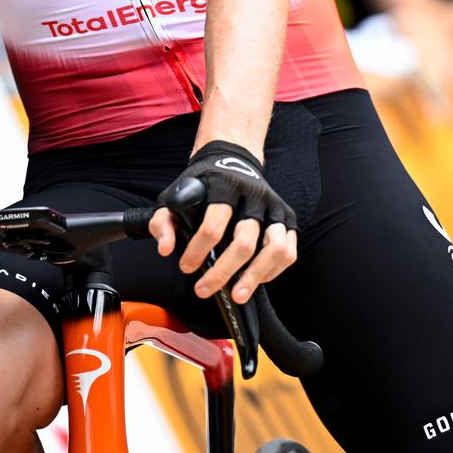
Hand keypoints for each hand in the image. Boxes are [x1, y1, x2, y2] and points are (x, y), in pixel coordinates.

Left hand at [149, 142, 298, 303]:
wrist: (233, 159)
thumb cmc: (202, 183)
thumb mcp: (175, 195)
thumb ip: (163, 222)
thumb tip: (166, 249)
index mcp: (224, 187)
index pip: (214, 225)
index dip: (198, 251)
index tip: (187, 267)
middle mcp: (253, 196)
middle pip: (244, 242)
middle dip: (223, 272)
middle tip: (204, 290)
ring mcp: (273, 207)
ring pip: (275, 248)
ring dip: (256, 276)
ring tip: (238, 294)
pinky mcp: (287, 217)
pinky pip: (288, 251)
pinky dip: (273, 270)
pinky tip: (255, 279)